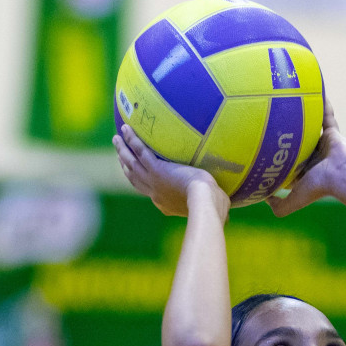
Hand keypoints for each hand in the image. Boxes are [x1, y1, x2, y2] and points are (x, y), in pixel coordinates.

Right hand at [114, 125, 229, 219]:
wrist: (204, 203)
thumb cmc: (213, 208)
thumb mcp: (213, 209)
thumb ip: (216, 208)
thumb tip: (228, 218)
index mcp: (165, 203)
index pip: (151, 192)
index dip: (143, 183)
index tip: (141, 176)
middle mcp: (155, 193)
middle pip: (135, 177)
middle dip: (126, 166)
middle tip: (120, 156)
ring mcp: (153, 180)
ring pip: (132, 163)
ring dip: (122, 151)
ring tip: (117, 139)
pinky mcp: (156, 169)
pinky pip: (141, 151)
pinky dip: (132, 140)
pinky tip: (126, 128)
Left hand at [268, 100, 345, 217]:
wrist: (342, 177)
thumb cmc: (319, 188)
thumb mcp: (294, 201)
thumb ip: (279, 206)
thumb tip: (263, 198)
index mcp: (303, 170)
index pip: (287, 159)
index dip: (277, 152)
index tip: (263, 142)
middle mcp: (312, 155)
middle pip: (296, 140)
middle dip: (287, 131)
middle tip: (272, 117)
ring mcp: (323, 143)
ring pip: (310, 126)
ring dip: (303, 114)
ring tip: (290, 99)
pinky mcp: (333, 132)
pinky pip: (326, 114)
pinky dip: (322, 104)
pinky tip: (313, 88)